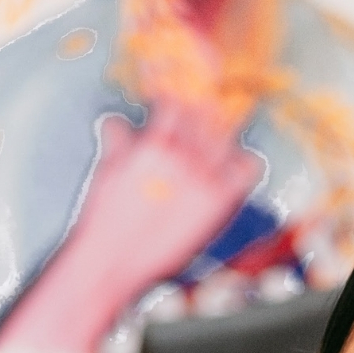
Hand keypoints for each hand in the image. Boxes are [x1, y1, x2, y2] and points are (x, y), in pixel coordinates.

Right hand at [0, 102, 261, 352]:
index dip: (181, 92)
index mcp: (155, 141)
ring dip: (225, 132)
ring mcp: (204, 178)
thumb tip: (117, 122)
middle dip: (207, 107)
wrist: (115, 261)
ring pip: (229, 136)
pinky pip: (247, 168)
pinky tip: (236, 163)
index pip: (177, 98)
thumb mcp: (108, 171)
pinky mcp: (218, 202)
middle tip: (208, 112)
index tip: (184, 91)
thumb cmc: (106, 219)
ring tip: (218, 137)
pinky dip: (245, 160)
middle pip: (208, 113)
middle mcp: (182, 155)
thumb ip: (117, 140)